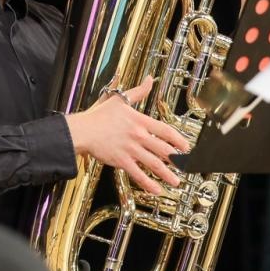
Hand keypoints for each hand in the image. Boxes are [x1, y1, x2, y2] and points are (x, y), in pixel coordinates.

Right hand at [64, 78, 191, 195]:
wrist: (83, 129)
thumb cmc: (99, 115)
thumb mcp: (120, 99)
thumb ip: (139, 91)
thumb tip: (149, 80)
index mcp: (140, 121)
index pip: (166, 131)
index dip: (179, 140)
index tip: (186, 147)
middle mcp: (138, 136)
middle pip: (164, 150)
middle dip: (178, 160)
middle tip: (185, 167)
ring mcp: (131, 149)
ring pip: (155, 164)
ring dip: (168, 175)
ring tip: (176, 181)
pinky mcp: (122, 161)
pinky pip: (138, 174)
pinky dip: (148, 183)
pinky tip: (156, 189)